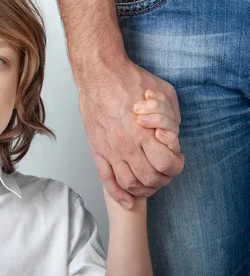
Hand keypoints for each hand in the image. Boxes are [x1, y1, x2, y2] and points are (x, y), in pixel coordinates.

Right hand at [77, 57, 184, 208]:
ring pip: (130, 183)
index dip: (176, 165)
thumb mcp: (164, 93)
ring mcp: (110, 150)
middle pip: (150, 178)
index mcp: (145, 132)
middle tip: (165, 172)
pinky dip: (118, 194)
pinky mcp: (97, 150)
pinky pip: (107, 179)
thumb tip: (174, 134)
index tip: (177, 159)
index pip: (167, 164)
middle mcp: (127, 145)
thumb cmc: (130, 80)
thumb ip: (173, 116)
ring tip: (149, 183)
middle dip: (163, 179)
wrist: (100, 74)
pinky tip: (127, 200)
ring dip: (143, 189)